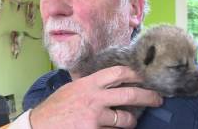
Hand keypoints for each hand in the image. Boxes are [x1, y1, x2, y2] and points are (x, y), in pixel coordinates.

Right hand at [29, 66, 162, 128]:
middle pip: (129, 95)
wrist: (39, 126)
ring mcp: (95, 118)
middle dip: (148, 97)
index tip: (144, 77)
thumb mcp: (72, 88)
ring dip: (130, 121)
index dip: (135, 74)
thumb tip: (109, 81)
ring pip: (124, 120)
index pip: (118, 73)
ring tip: (130, 121)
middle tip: (158, 99)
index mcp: (89, 84)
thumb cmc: (56, 107)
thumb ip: (91, 84)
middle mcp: (94, 98)